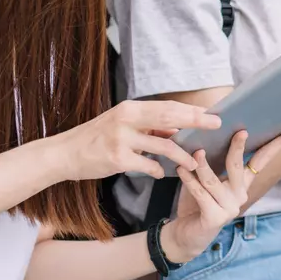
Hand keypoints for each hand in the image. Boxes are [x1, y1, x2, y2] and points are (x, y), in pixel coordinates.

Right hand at [50, 100, 220, 181]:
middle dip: (195, 122)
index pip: (167, 106)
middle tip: (215, 125)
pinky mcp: (117, 159)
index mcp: (130, 108)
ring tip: (194, 163)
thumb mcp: (121, 125)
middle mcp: (126, 119)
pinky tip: (163, 173)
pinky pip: (147, 165)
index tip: (212, 113)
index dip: (191, 110)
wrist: (65, 153)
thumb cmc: (96, 138)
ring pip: (162, 145)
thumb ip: (147, 126)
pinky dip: (158, 170)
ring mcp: (121, 139)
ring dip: (181, 155)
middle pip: (169, 118)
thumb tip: (177, 129)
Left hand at [163, 126, 280, 263]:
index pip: (263, 159)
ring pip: (214, 180)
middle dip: (238, 147)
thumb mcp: (209, 179)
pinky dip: (189, 180)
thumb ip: (214, 161)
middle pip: (239, 166)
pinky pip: (201, 193)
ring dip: (202, 164)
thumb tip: (211, 131)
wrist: (185, 235)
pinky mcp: (215, 218)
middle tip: (240, 131)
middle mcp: (240, 195)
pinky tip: (181, 170)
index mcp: (243, 183)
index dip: (279, 144)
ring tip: (195, 151)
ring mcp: (229, 208)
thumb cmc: (197, 201)